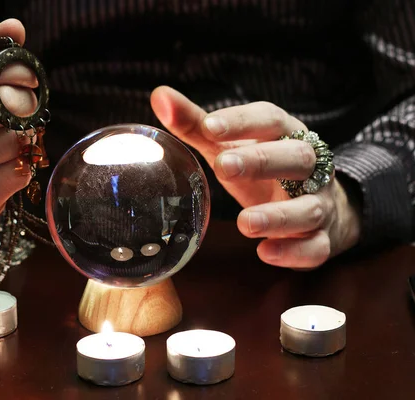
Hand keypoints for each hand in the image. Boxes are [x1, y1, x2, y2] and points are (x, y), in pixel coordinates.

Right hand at [0, 19, 36, 220]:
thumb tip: (14, 27)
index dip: (16, 70)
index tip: (29, 78)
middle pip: (0, 105)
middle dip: (25, 106)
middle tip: (26, 110)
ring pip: (11, 141)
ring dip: (24, 140)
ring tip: (11, 140)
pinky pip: (17, 174)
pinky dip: (23, 169)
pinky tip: (7, 167)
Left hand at [151, 86, 360, 268]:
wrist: (321, 206)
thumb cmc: (264, 169)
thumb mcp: (231, 146)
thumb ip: (197, 125)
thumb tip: (160, 96)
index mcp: (285, 136)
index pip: (270, 119)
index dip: (242, 122)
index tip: (209, 125)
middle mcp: (308, 168)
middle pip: (297, 157)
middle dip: (262, 161)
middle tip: (224, 167)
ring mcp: (319, 204)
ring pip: (309, 207)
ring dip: (278, 216)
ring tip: (245, 223)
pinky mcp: (321, 239)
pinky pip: (315, 247)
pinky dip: (293, 252)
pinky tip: (265, 253)